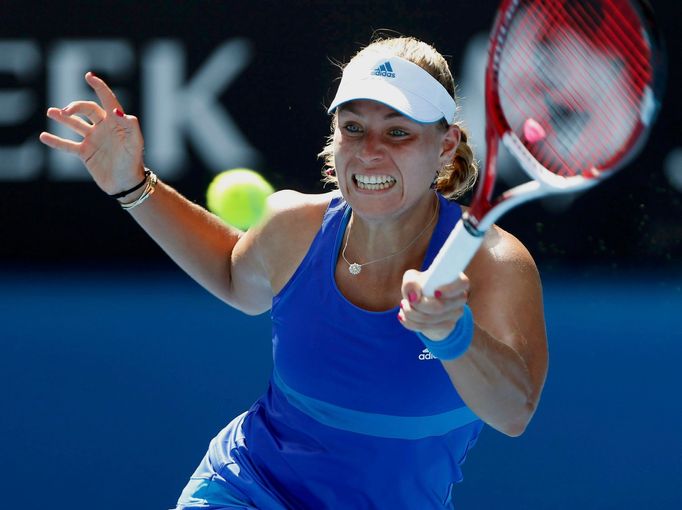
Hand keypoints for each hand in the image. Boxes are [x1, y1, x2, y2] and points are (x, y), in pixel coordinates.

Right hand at [39, 72, 145, 194]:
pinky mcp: (85, 153)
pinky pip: (68, 145)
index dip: (100, 87)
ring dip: (63, 118)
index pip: (107, 100)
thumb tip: (116, 111)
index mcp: (116, 123)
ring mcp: (93, 140)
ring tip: (51, 112)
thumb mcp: (135, 144)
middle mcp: (104, 128)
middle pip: (87, 109)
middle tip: (66, 112)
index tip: (89, 76)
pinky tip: (43, 136)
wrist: (126, 184)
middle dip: (76, 107)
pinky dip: (56, 141)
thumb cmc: (133, 163)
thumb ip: (130, 126)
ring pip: (75, 125)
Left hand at [398, 269, 469, 340]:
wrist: (425, 306)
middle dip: (418, 305)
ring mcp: (455, 314)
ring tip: (403, 305)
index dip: (450, 289)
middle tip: (407, 300)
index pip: (463, 283)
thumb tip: (413, 296)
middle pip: (440, 306)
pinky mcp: (447, 326)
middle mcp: (460, 298)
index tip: (435, 292)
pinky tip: (403, 316)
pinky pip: (426, 328)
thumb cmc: (421, 287)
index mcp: (457, 281)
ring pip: (430, 319)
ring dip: (410, 313)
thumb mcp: (413, 279)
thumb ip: (411, 282)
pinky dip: (410, 322)